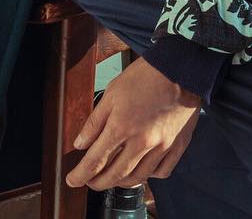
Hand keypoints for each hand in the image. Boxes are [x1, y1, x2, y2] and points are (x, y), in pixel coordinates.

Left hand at [65, 55, 201, 190]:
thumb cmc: (145, 76)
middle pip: (115, 175)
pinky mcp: (177, 146)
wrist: (179, 68)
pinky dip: (148, 176)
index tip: (73, 180)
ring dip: (121, 182)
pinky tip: (141, 169)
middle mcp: (141, 142)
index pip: (95, 161)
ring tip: (112, 177)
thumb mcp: (112, 92)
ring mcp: (161, 147)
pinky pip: (161, 172)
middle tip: (90, 181)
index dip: (81, 175)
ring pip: (138, 178)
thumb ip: (94, 122)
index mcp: (121, 127)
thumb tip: (80, 144)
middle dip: (98, 183)